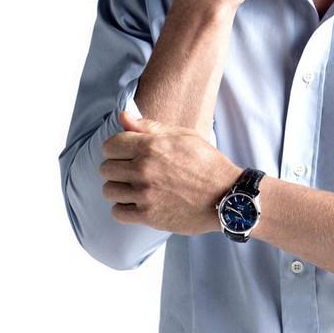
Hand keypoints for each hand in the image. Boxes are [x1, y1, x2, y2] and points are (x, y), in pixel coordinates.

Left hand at [99, 111, 242, 235]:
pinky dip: (124, 208)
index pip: (110, 145)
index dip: (117, 149)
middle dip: (117, 168)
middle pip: (106, 168)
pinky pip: (117, 212)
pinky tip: (138, 203)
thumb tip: (123, 117)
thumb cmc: (207, 163)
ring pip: (109, 190)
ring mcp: (145, 194)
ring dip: (119, 189)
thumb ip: (150, 127)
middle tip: (132, 172)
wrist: (227, 195)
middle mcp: (144, 169)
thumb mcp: (184, 136)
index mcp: (151, 146)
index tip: (127, 154)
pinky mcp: (149, 216)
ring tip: (134, 188)